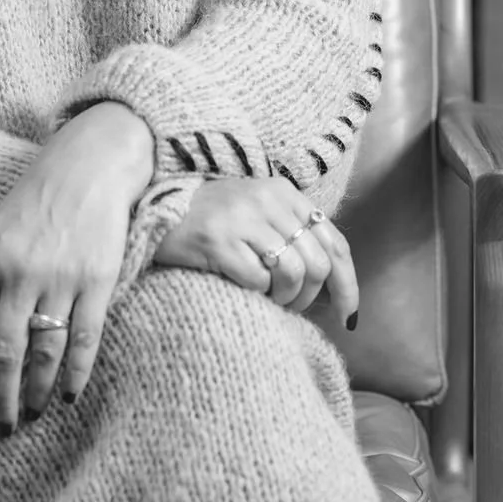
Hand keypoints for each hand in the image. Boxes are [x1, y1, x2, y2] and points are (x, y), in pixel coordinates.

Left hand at [0, 101, 152, 433]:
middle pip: (3, 352)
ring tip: (31, 414)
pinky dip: (75, 373)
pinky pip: (84, 339)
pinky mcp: (98, 280)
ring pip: (43, 352)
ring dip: (35, 392)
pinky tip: (67, 394)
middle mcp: (21, 272)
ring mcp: (61, 277)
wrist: (89, 164)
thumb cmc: (35, 201)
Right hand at [153, 177, 358, 327]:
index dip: (348, 284)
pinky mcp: (218, 239)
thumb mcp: (262, 219)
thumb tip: (339, 293)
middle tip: (291, 306)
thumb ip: (298, 241)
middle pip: (318, 263)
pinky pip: (259, 280)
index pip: (334, 242)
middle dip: (311, 297)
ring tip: (268, 298)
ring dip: (286, 298)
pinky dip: (258, 293)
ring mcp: (242, 217)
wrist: (160, 212)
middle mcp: (267, 199)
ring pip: (294, 273)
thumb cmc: (217, 223)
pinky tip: (245, 288)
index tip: (348, 315)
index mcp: (284, 193)